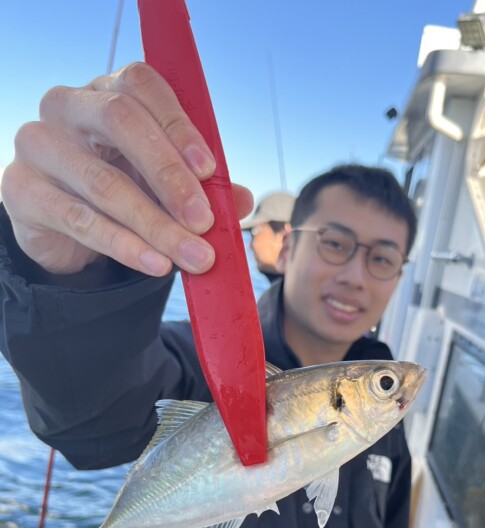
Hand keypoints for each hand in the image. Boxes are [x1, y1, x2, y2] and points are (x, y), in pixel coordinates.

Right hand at [1, 62, 252, 275]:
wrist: (65, 229)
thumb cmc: (122, 189)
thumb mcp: (164, 185)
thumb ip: (201, 188)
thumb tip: (243, 199)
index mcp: (107, 91)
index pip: (141, 86)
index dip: (178, 125)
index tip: (211, 169)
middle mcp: (67, 107)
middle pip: (120, 122)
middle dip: (170, 175)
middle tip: (204, 221)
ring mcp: (39, 145)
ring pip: (104, 182)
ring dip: (156, 225)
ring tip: (194, 256)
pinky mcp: (22, 190)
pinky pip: (78, 219)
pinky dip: (124, 246)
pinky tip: (157, 264)